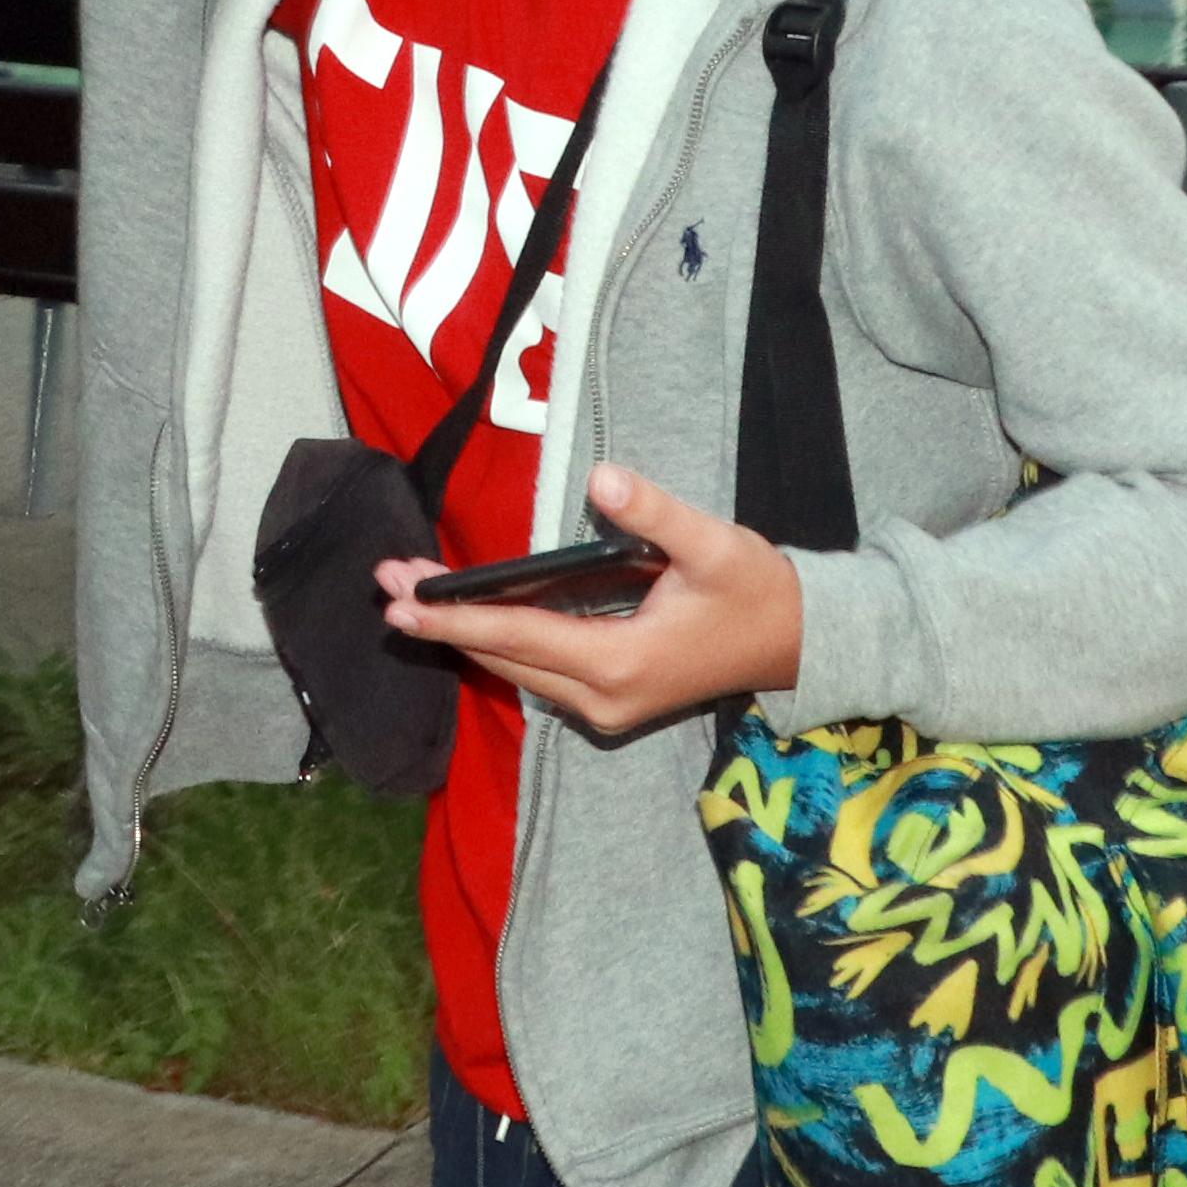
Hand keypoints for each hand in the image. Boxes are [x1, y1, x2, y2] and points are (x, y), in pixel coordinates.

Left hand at [375, 463, 804, 742]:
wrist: (802, 643)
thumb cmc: (758, 590)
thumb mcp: (713, 544)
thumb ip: (655, 512)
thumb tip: (602, 478)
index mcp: (620, 662)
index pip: (518, 635)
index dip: (455, 617)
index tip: (400, 600)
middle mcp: (602, 697)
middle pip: (502, 657)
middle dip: (440, 622)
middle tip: (383, 580)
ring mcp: (604, 708)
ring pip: (515, 669)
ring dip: (463, 632)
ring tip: (408, 593)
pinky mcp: (609, 703)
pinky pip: (536, 672)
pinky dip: (497, 642)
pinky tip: (464, 614)